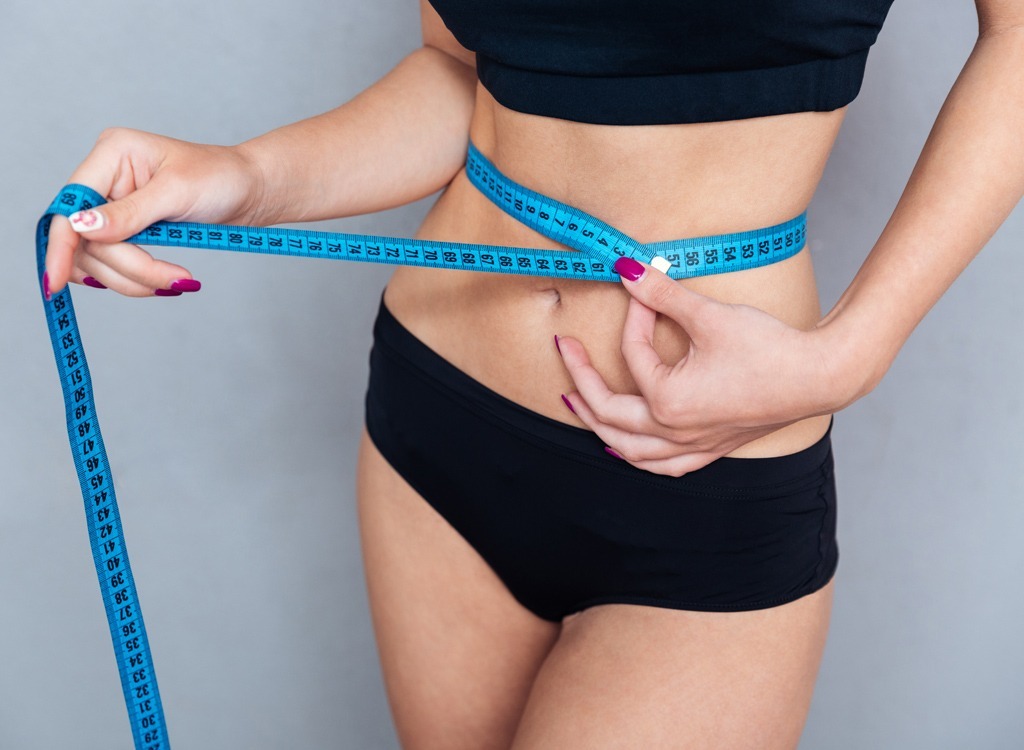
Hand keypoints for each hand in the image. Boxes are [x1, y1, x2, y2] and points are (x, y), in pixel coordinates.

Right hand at [45, 127, 264, 297]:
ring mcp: (114, 205)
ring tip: (178, 281)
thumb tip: (81, 228)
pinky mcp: (127, 228)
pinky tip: (162, 282)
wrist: (250, 189)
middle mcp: (105, 177)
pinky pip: (113, 263)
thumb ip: (129, 213)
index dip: (62, 244)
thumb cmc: (221, 178)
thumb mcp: (177, 193)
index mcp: (112, 153)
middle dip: (128, 267)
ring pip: (98, 258)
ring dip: (134, 278)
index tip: (54, 281)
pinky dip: (135, 278)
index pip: (72, 205)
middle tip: (173, 280)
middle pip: (87, 239)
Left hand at [556, 257, 842, 475]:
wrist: (820, 376)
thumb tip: (629, 269)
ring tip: (579, 404)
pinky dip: (639, 458)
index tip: (642, 288)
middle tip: (565, 351)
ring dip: (600, 428)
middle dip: (581, 381)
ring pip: (630, 451)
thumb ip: (663, 294)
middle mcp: (675, 431)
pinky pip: (664, 466)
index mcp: (667, 401)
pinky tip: (631, 450)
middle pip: (609, 415)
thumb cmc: (769, 349)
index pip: (633, 355)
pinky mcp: (713, 448)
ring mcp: (694, 445)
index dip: (634, 315)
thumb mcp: (709, 315)